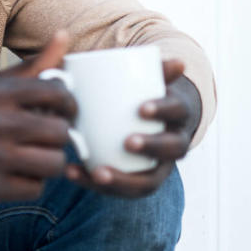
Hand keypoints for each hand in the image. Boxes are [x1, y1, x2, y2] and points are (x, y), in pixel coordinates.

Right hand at [0, 32, 76, 203]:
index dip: (68, 103)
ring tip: (35, 155)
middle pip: (61, 132)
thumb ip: (33, 65)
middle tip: (47, 135)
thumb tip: (65, 35)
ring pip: (54, 163)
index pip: (58, 93)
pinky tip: (16, 171)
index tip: (62, 109)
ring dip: (49, 160)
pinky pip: (36, 188)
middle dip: (59, 134)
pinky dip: (31, 181)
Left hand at [64, 59, 197, 197]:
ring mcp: (156, 167)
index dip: (162, 110)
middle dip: (151, 147)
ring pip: (147, 181)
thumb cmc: (139, 93)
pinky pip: (121, 190)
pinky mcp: (135, 181)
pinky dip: (96, 184)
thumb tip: (175, 60)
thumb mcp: (144, 78)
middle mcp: (173, 144)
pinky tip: (73, 173)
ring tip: (96, 172)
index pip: (177, 112)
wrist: (146, 118)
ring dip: (123, 179)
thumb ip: (148, 66)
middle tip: (127, 141)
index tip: (141, 107)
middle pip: (171, 150)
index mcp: (176, 115)